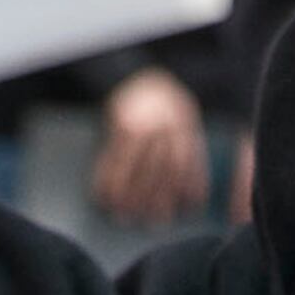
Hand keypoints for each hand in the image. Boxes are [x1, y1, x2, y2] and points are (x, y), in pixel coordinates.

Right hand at [89, 65, 208, 225]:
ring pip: (138, 171)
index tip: (189, 209)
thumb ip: (183, 145)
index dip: (191, 188)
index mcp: (185, 123)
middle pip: (163, 172)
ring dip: (130, 198)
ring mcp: (141, 125)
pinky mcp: (119, 126)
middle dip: (157, 200)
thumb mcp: (180, 116)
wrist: (133, 72)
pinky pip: (112, 161)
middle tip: (153, 222)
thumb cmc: (160, 102)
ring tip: (125, 216)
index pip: (189, 163)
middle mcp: (165, 125)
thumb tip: (189, 193)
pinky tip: (104, 197)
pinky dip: (107, 182)